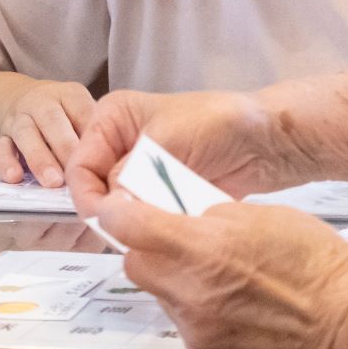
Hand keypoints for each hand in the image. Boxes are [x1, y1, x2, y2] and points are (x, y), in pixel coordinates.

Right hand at [0, 79, 94, 187]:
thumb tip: (112, 160)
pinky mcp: (0, 135)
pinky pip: (0, 148)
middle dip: (65, 148)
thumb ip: (91, 128)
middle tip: (77, 172)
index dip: (90, 133)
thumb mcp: (77, 108)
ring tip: (52, 182)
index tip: (101, 156)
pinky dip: (6, 163)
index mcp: (68, 95)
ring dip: (40, 159)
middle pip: (53, 121)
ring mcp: (19, 118)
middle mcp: (41, 103)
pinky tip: (15, 178)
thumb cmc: (58, 112)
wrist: (13, 97)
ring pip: (27, 135)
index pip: (81, 110)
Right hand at [66, 88, 290, 213]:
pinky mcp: (162, 193)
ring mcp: (141, 171)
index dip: (88, 196)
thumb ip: (130, 177)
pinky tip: (167, 229)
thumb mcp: (165, 143)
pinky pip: (145, 217)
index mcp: (111, 119)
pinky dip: (153, 225)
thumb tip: (109, 212)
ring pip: (121, 207)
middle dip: (114, 210)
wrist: (267, 140)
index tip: (106, 220)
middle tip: (134, 228)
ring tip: (157, 225)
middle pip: (96, 190)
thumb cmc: (219, 124)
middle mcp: (120, 144)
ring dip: (136, 220)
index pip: (80, 166)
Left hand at [90, 192, 347, 348]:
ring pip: (162, 297)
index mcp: (205, 250)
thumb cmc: (320, 266)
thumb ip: (215, 216)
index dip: (120, 213)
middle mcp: (191, 294)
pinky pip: (185, 327)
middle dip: (148, 250)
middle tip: (177, 242)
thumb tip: (185, 217)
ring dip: (177, 283)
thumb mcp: (268, 216)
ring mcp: (196, 332)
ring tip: (220, 278)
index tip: (122, 208)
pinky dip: (199, 314)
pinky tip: (235, 309)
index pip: (131, 227)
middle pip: (137, 265)